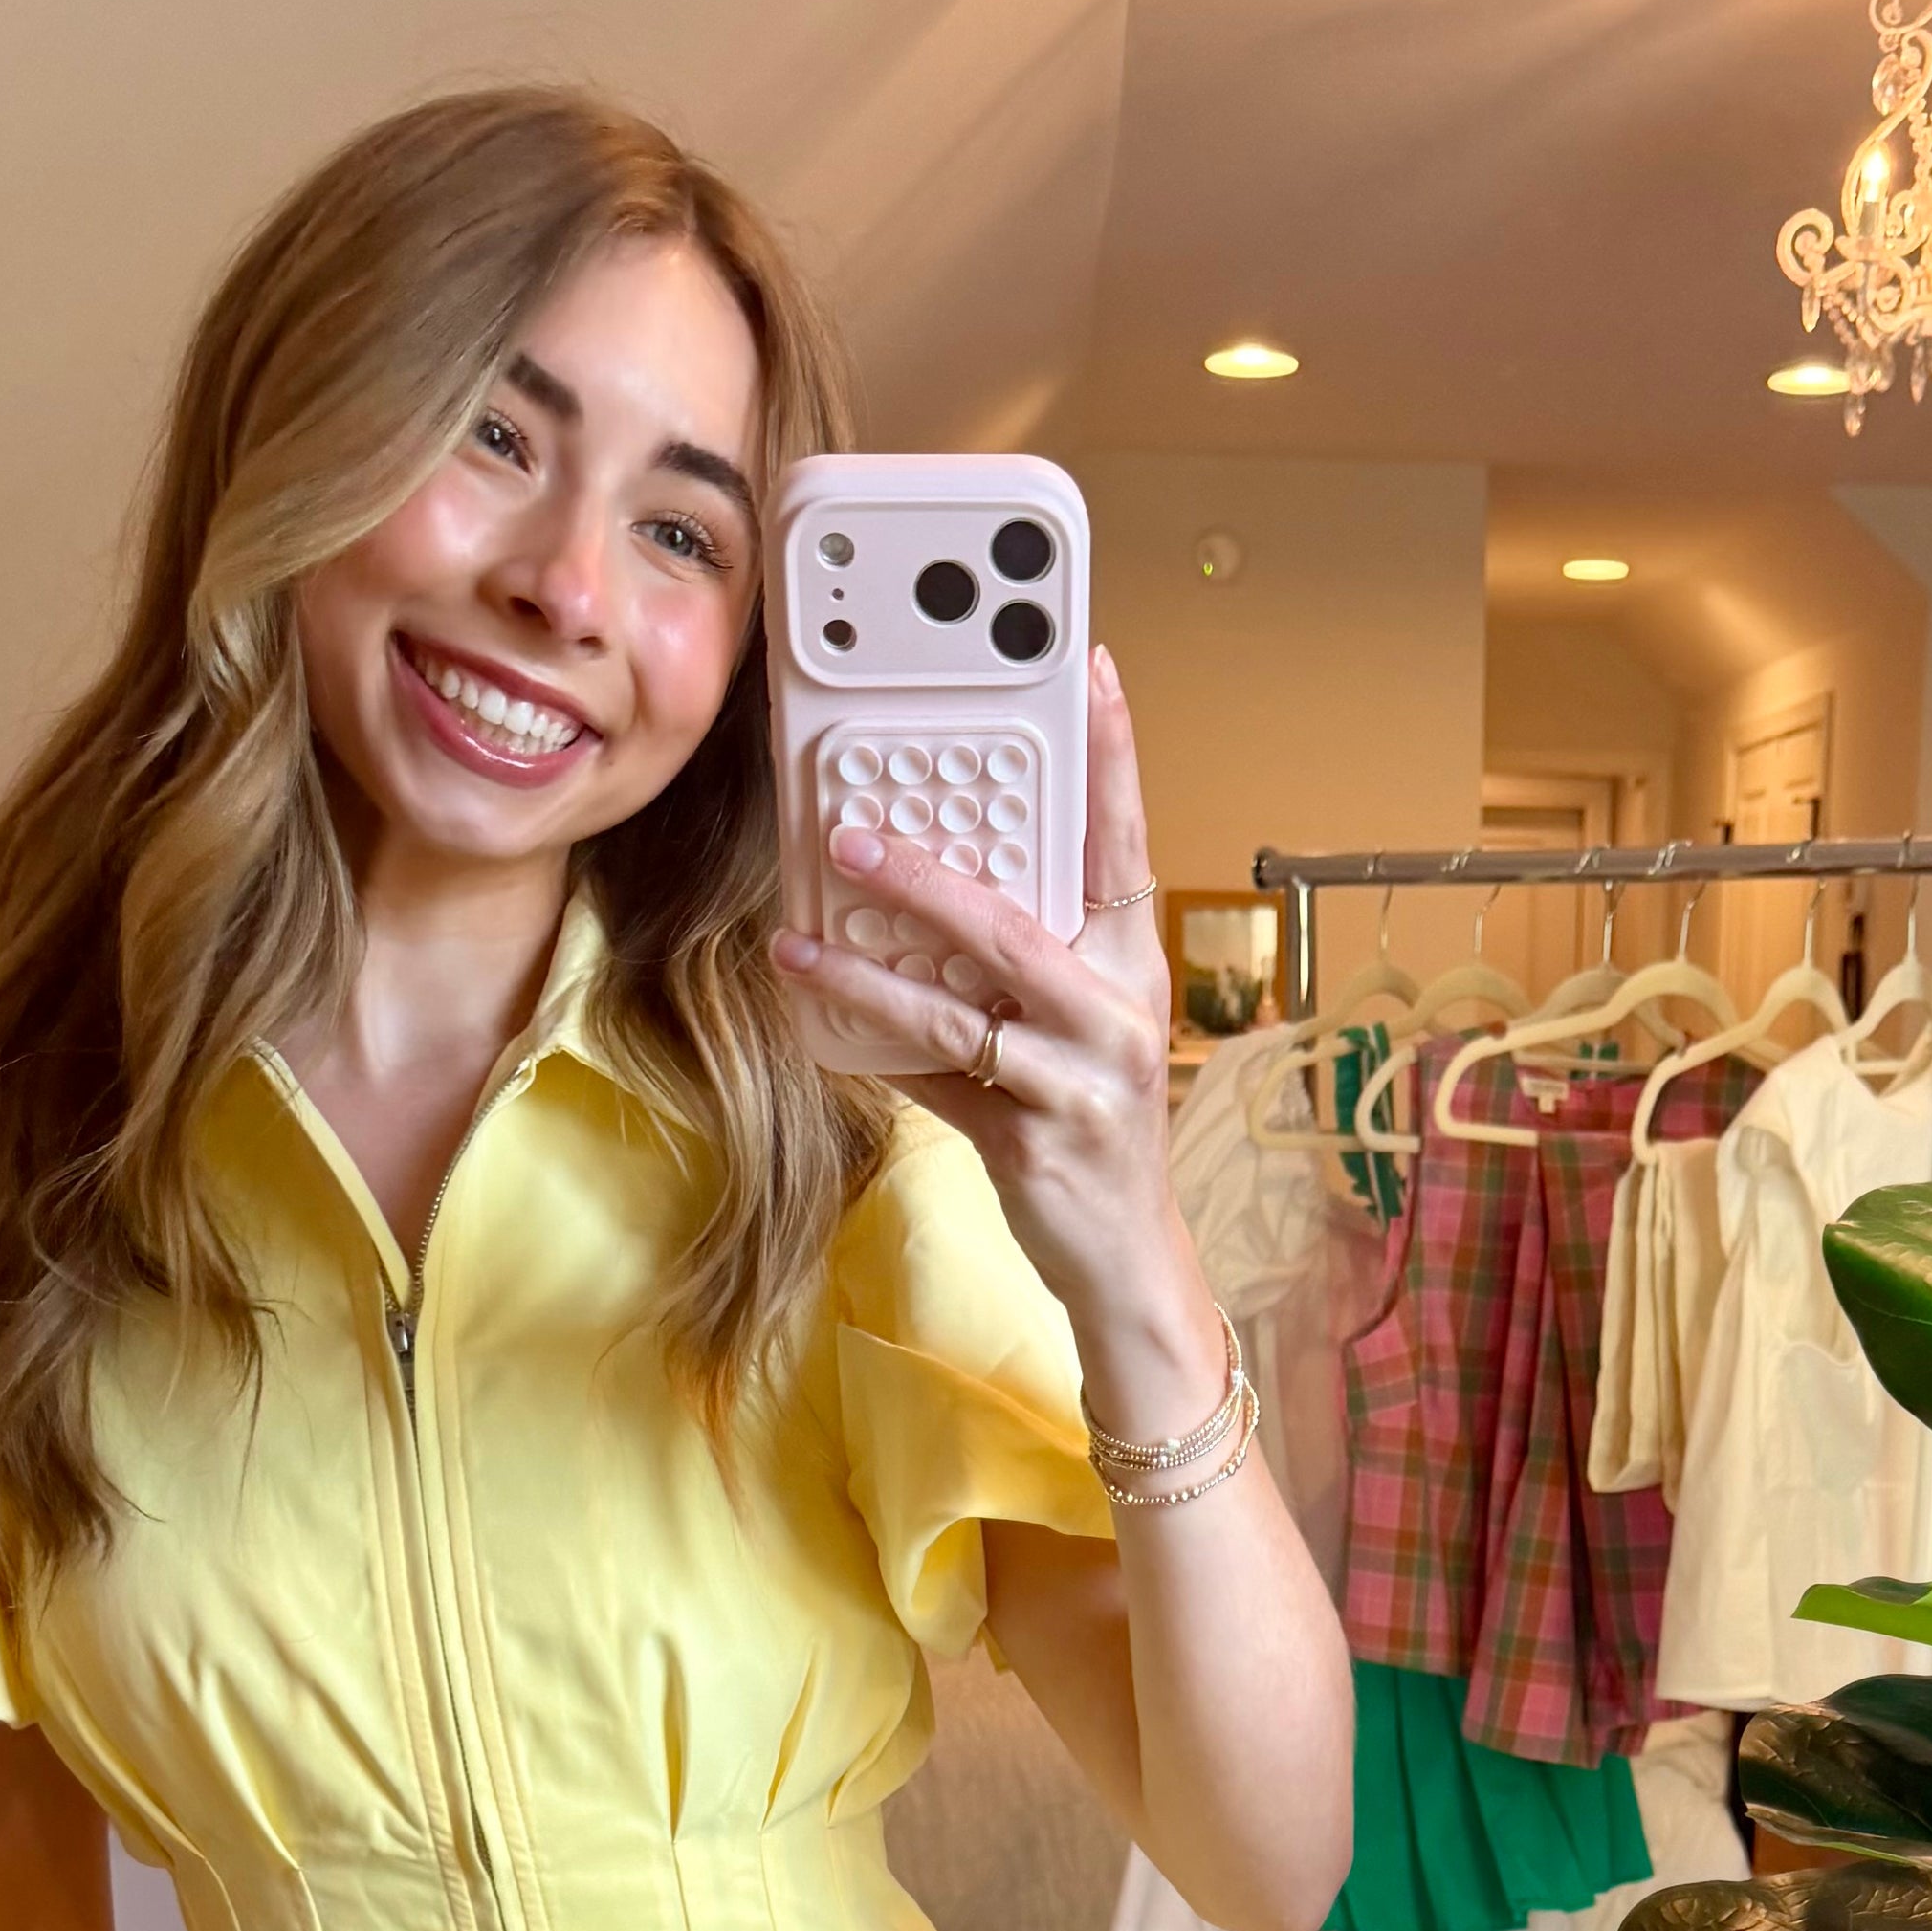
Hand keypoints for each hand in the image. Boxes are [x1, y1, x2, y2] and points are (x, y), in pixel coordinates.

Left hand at [773, 649, 1216, 1400]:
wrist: (1129, 1261)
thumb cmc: (1097, 1129)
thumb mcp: (1085, 1031)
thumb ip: (1032, 961)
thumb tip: (931, 886)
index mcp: (1133, 969)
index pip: (1124, 843)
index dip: (1109, 755)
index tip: (1090, 669)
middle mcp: (1117, 1017)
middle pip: (1014, 926)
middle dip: (925, 877)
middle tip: (849, 833)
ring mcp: (1080, 1085)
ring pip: (959, 1012)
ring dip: (867, 972)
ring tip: (798, 938)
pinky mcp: (1034, 1145)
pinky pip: (934, 1085)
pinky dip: (871, 1051)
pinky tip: (816, 1018)